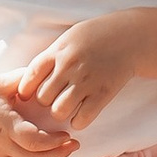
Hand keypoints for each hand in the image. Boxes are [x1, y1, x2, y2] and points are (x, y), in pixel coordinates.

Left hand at [12, 15, 145, 139]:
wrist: (130, 36)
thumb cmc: (96, 36)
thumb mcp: (69, 38)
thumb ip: (52, 56)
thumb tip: (31, 78)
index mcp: (58, 51)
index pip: (30, 77)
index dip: (26, 90)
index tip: (29, 95)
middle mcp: (70, 66)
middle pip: (43, 98)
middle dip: (46, 102)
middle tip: (55, 99)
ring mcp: (86, 81)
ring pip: (59, 111)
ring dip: (61, 112)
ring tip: (68, 107)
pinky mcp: (103, 93)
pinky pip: (82, 119)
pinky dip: (79, 121)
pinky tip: (82, 113)